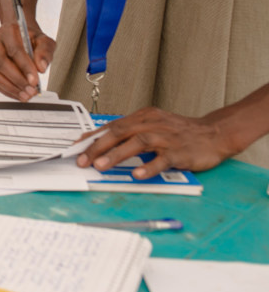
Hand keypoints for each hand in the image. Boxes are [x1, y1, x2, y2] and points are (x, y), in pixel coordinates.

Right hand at [0, 22, 54, 100]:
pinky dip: (5, 90)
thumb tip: (41, 68)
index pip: (14, 50)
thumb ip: (45, 51)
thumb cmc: (31, 39)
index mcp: (8, 30)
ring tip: (25, 95)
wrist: (21, 37)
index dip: (24, 67)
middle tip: (31, 90)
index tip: (35, 81)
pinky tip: (18, 94)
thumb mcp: (44, 40)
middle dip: (16, 79)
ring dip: (9, 87)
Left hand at [77, 107, 232, 176]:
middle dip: (98, 147)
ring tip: (100, 166)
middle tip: (81, 160)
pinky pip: (163, 160)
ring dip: (116, 155)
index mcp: (143, 117)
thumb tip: (104, 142)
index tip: (76, 147)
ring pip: (137, 143)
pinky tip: (137, 174)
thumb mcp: (153, 125)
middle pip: (120, 132)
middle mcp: (152, 124)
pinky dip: (149, 167)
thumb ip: (131, 133)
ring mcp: (166, 137)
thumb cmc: (180, 131)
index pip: (112, 126)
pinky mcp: (180, 152)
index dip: (93, 137)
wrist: (215, 133)